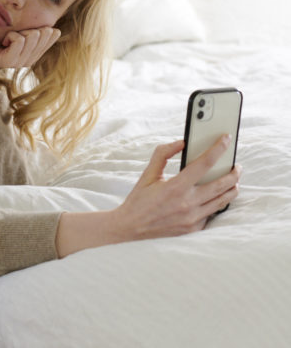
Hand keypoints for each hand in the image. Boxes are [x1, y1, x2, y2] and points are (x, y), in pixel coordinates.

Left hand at [0, 27, 60, 98]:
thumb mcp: (15, 32)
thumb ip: (31, 31)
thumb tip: (54, 27)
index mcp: (33, 53)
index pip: (50, 37)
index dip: (43, 27)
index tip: (26, 28)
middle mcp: (29, 60)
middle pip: (42, 35)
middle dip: (28, 27)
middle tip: (13, 33)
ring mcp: (19, 62)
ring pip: (31, 37)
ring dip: (19, 31)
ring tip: (7, 37)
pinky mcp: (9, 61)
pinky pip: (19, 41)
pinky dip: (12, 35)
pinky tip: (4, 40)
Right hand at [115, 136, 241, 238]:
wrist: (131, 226)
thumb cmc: (139, 198)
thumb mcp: (148, 173)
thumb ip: (163, 154)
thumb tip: (181, 142)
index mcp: (176, 187)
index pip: (204, 164)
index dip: (218, 149)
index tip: (226, 140)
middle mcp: (187, 203)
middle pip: (221, 185)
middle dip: (234, 173)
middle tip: (237, 165)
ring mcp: (192, 218)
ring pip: (222, 201)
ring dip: (232, 189)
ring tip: (234, 180)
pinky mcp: (193, 228)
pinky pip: (212, 213)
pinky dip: (217, 203)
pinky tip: (216, 197)